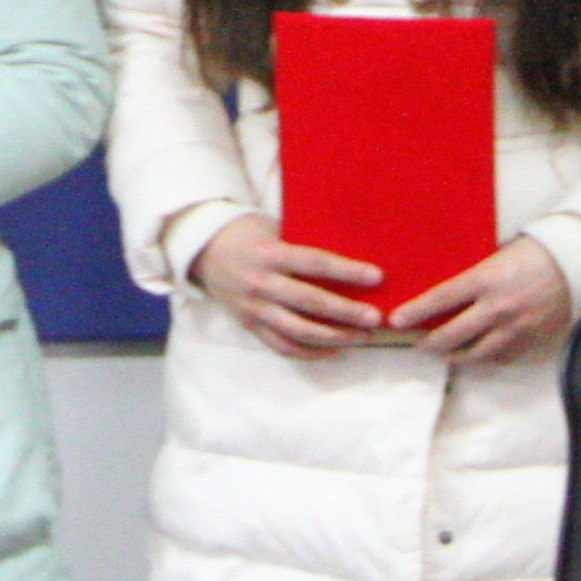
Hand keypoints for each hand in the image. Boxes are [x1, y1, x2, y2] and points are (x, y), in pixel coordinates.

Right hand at [191, 213, 389, 356]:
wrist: (204, 250)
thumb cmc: (248, 234)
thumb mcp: (274, 228)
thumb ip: (302, 244)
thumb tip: (350, 252)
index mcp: (269, 254)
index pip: (315, 263)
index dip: (347, 271)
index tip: (377, 276)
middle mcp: (261, 283)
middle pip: (310, 302)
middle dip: (346, 312)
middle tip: (375, 318)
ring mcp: (254, 308)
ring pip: (298, 331)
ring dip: (333, 337)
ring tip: (361, 337)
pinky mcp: (250, 325)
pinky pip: (282, 346)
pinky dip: (309, 352)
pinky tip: (334, 349)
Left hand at [390, 235, 572, 365]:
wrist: (575, 265)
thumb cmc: (533, 253)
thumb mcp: (497, 255)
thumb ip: (474, 275)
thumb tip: (447, 291)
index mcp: (485, 279)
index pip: (440, 299)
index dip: (415, 312)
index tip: (396, 320)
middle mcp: (497, 307)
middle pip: (452, 335)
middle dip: (431, 343)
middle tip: (420, 344)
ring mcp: (514, 327)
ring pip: (476, 354)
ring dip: (457, 356)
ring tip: (447, 354)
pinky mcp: (529, 340)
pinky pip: (500, 358)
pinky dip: (486, 358)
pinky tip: (478, 354)